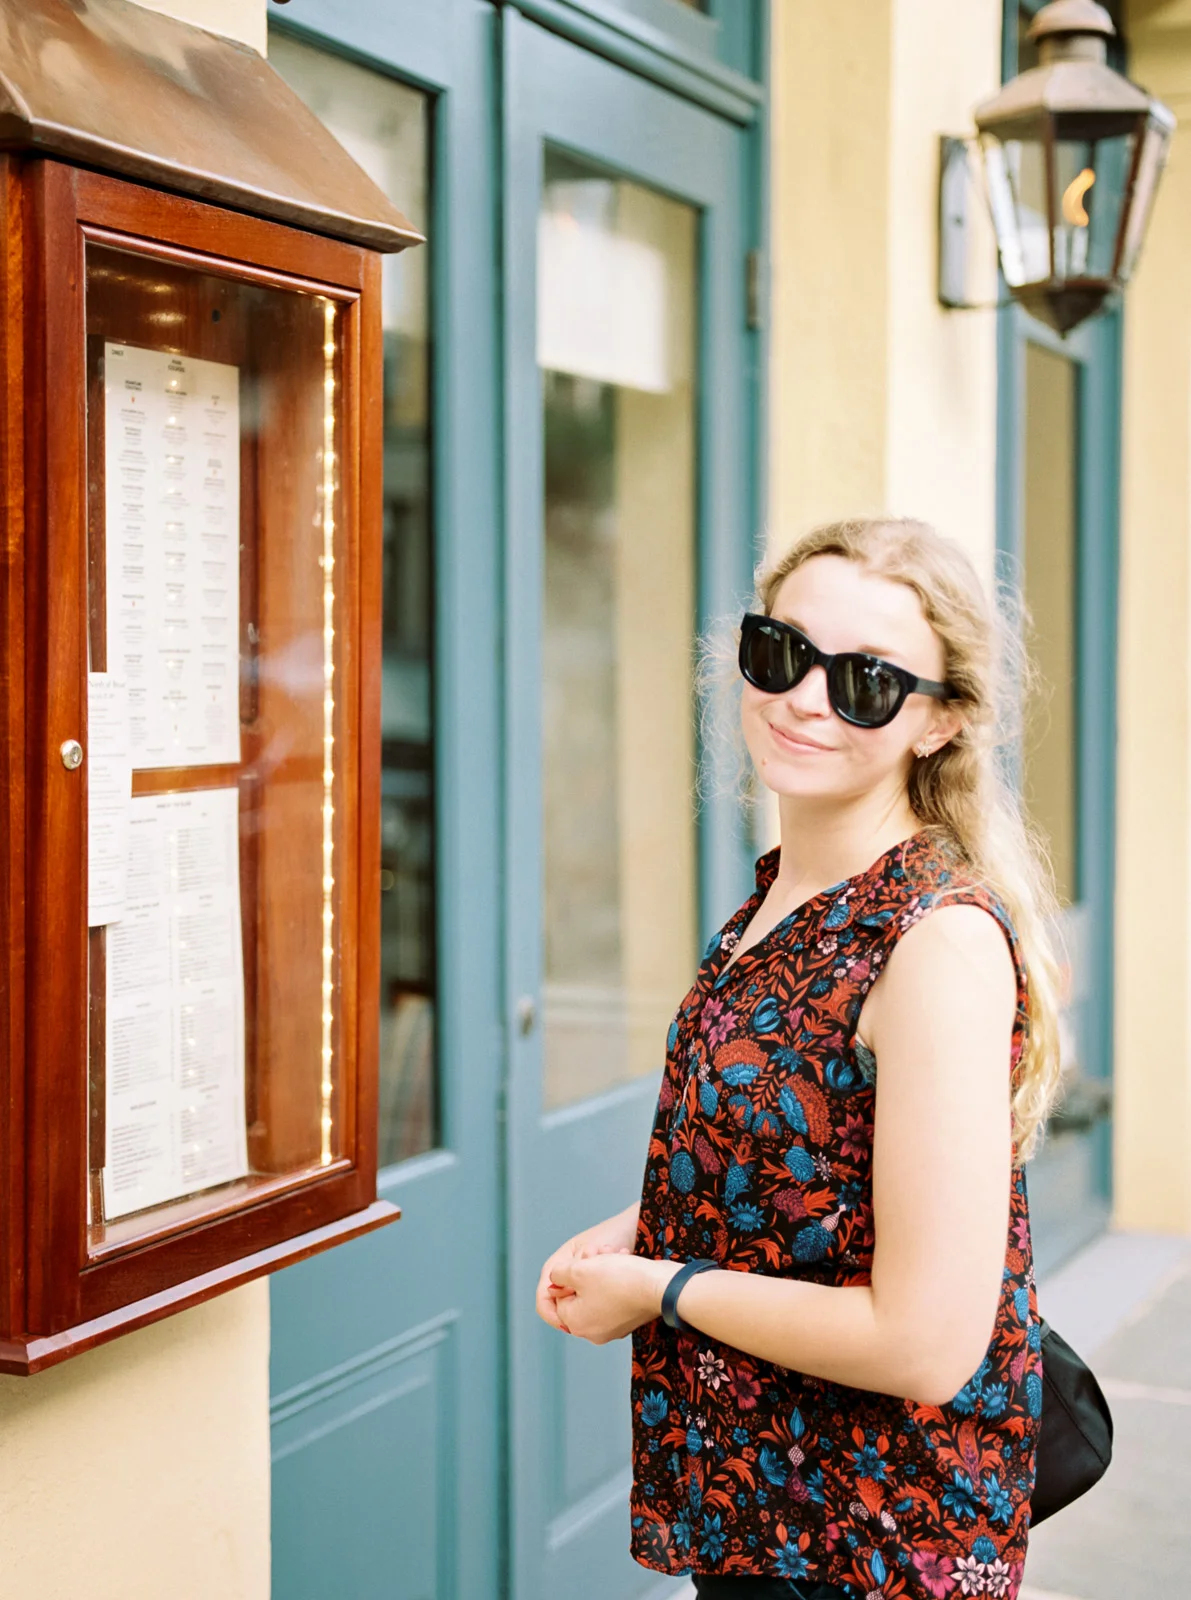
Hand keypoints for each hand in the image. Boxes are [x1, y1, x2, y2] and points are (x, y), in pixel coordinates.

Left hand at [536, 1205, 639, 1331]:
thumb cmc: (620, 1279)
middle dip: (586, 1268)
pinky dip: (615, 1279)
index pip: (558, 1295)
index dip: (569, 1272)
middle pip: (578, 1292)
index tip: (584, 1259)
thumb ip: (558, 1275)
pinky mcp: (628, 1319)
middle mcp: (592, 1331)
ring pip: (596, 1291)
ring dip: (601, 1269)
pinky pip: (613, 1296)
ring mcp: (611, 1327)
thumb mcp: (579, 1270)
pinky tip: (624, 1262)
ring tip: (613, 1254)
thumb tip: (553, 1281)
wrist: (661, 1286)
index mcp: (575, 1323)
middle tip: (598, 1252)